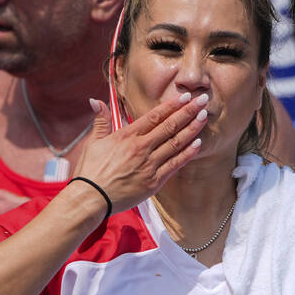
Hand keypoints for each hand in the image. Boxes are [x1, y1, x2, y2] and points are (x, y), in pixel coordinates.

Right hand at [75, 93, 208, 212]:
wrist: (91, 197)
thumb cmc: (90, 170)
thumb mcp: (94, 142)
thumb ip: (101, 120)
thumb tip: (95, 101)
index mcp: (127, 136)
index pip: (155, 116)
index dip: (172, 105)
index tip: (186, 96)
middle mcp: (141, 148)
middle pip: (170, 126)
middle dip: (188, 112)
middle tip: (203, 100)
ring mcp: (149, 165)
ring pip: (176, 143)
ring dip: (192, 129)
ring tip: (204, 117)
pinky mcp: (154, 181)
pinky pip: (175, 164)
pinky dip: (187, 153)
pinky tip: (198, 143)